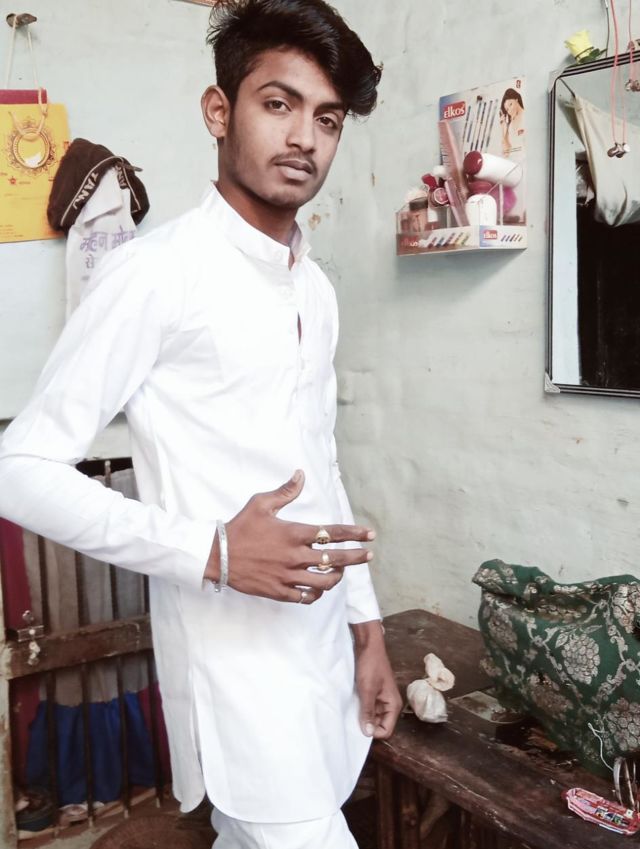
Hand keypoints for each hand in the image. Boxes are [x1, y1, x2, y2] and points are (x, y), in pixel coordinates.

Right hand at [204, 470, 374, 603]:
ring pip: (324, 582)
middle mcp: (294, 556)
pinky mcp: (279, 591)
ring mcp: (287, 576)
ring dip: (337, 577)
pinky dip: (317, 594)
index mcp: (293, 533)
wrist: (217, 555)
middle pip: (336, 559)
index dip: (354, 534)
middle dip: (356, 557)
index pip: (332, 533)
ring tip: (341, 573)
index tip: (370, 535)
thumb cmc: (240, 527)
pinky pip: (306, 597)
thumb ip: (285, 491)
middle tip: (369, 556)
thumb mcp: (261, 504)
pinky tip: (319, 589)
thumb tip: (300, 474)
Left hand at [353, 622, 402, 739]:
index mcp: (393, 704)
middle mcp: (389, 703)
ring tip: (350, 712)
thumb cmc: (370, 665)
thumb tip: (368, 733)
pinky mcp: (372, 692)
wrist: (367, 644)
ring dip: (362, 716)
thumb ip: (368, 712)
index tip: (358, 727)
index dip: (373, 732)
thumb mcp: (367, 690)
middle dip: (367, 725)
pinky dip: (360, 707)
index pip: (386, 730)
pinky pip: (367, 706)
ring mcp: (380, 698)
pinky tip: (350, 704)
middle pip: (379, 724)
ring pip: (372, 716)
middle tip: (351, 721)